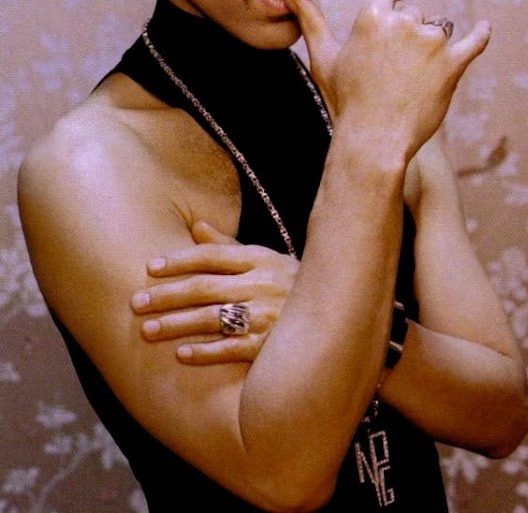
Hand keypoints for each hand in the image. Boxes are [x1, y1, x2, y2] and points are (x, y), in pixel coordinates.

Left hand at [131, 222, 298, 363]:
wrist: (337, 315)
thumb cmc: (291, 285)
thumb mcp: (266, 259)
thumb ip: (229, 246)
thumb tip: (197, 226)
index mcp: (259, 259)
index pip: (211, 256)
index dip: (179, 260)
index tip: (149, 267)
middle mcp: (261, 284)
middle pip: (205, 287)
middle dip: (168, 295)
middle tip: (136, 302)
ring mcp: (267, 315)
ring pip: (212, 319)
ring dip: (177, 324)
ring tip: (147, 331)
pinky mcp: (270, 346)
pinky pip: (231, 348)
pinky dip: (206, 352)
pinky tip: (181, 354)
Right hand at [288, 0, 489, 159]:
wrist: (374, 140)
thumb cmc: (346, 101)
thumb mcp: (324, 59)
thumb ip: (312, 23)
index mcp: (373, 18)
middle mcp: (404, 23)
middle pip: (415, 14)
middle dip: (410, 32)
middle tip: (398, 65)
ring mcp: (432, 43)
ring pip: (439, 29)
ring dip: (433, 45)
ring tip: (419, 74)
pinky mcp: (454, 64)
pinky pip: (475, 40)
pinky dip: (481, 34)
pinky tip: (484, 27)